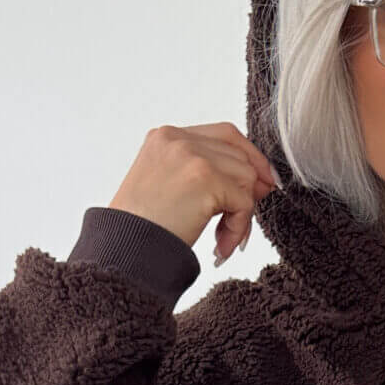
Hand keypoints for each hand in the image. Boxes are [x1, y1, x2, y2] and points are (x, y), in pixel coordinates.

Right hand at [109, 122, 279, 265]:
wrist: (123, 249)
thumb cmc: (144, 226)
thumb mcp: (169, 185)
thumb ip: (207, 172)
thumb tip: (262, 180)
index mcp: (167, 136)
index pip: (225, 134)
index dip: (249, 158)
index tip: (260, 184)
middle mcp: (178, 139)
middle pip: (240, 155)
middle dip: (248, 191)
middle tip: (238, 222)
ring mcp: (192, 156)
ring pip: (246, 178)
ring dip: (241, 214)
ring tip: (222, 239)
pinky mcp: (205, 179)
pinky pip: (244, 202)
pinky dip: (239, 227)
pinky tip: (220, 246)